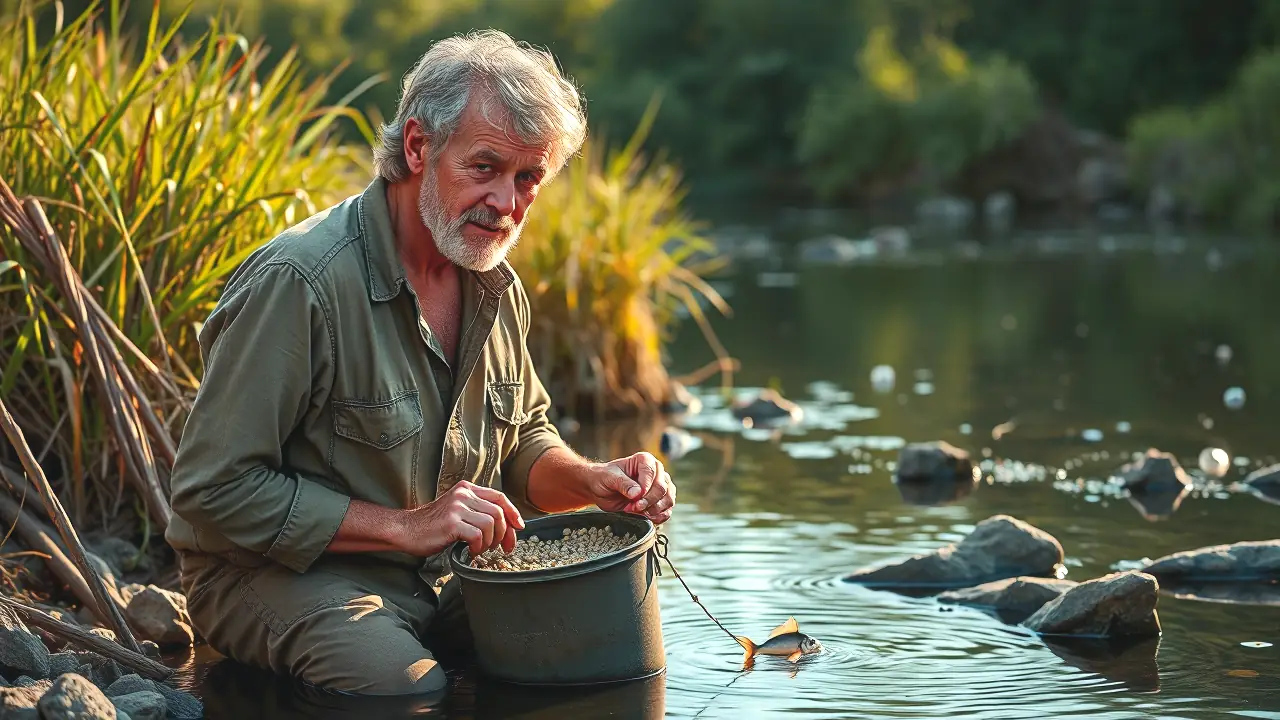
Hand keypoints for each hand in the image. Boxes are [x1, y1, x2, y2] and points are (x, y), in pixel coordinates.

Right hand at [397, 481, 524, 557]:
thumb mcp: (458, 510)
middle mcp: (463, 495)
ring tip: (480, 549)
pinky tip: (470, 551)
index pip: (499, 497)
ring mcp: (457, 507)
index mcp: (467, 489)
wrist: (406, 530)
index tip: (519, 527)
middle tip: (500, 548)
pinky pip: (478, 535)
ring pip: (490, 524)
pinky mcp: (451, 523)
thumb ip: (478, 511)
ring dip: (490, 542)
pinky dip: (478, 547)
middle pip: (498, 512)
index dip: (513, 512)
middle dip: (504, 533)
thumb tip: (508, 525)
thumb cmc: (434, 525)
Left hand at [586, 452, 675, 524]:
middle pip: (662, 488)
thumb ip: (623, 483)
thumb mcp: (609, 478)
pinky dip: (658, 517)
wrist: (601, 489)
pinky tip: (645, 516)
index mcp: (645, 460)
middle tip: (633, 507)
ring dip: (653, 510)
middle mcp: (657, 472)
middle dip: (648, 501)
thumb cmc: (604, 478)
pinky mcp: (660, 501)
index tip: (634, 498)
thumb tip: (637, 493)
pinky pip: (667, 511)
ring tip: (636, 511)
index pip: (652, 473)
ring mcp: (661, 487)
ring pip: (668, 500)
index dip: (645, 488)